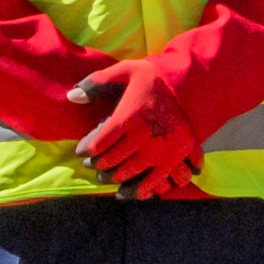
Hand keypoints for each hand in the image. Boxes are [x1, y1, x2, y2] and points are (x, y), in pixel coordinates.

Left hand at [71, 64, 203, 197]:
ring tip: (106, 177)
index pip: (99, 142)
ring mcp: (160, 150)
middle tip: (91, 166)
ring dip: (114, 177)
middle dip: (98, 165)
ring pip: (129, 172)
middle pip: (112, 160)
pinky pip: (153, 181)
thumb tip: (71, 97)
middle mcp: (143, 136)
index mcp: (129, 116)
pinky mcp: (174, 159)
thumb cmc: (154, 79)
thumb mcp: (125, 71)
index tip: (82, 151)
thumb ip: (96, 83)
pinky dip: (138, 190)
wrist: (192, 85)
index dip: (86, 150)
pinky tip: (127, 192)